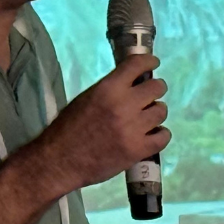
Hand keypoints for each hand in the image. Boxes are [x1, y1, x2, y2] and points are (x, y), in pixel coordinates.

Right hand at [33, 55, 169, 191]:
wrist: (59, 161)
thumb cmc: (67, 128)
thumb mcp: (86, 98)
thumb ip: (110, 90)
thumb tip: (131, 84)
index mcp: (108, 88)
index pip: (137, 64)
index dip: (149, 62)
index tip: (153, 63)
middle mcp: (124, 105)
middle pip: (157, 87)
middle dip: (155, 89)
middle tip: (149, 96)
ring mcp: (134, 128)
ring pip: (161, 111)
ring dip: (156, 112)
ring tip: (147, 118)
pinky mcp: (138, 150)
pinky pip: (163, 136)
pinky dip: (160, 134)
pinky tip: (152, 135)